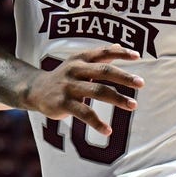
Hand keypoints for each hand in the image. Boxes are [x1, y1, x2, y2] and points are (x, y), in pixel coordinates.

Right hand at [23, 45, 142, 134]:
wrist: (35, 90)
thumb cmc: (63, 76)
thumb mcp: (77, 62)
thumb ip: (98, 56)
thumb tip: (119, 45)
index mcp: (80, 59)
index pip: (103, 52)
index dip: (120, 53)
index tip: (137, 56)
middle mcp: (75, 70)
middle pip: (104, 71)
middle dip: (124, 77)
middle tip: (141, 83)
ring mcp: (69, 87)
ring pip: (97, 92)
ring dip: (118, 99)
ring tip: (133, 105)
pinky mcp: (63, 103)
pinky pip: (84, 113)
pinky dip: (97, 123)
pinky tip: (108, 131)